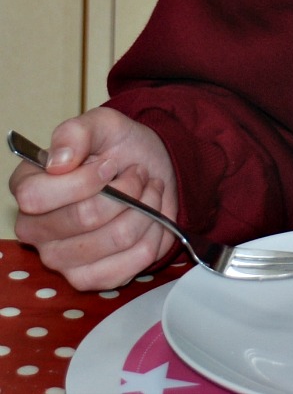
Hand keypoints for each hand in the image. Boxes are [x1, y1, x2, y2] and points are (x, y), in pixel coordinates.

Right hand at [8, 108, 178, 290]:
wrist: (149, 170)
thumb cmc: (118, 148)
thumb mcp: (102, 124)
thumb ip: (76, 132)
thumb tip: (59, 162)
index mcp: (28, 188)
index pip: (36, 197)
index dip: (83, 180)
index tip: (110, 164)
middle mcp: (35, 229)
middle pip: (84, 218)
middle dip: (127, 189)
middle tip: (137, 175)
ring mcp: (60, 259)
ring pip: (117, 238)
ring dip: (146, 208)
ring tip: (147, 191)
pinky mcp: (89, 279)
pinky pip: (130, 264)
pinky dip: (154, 234)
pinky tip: (150, 217)